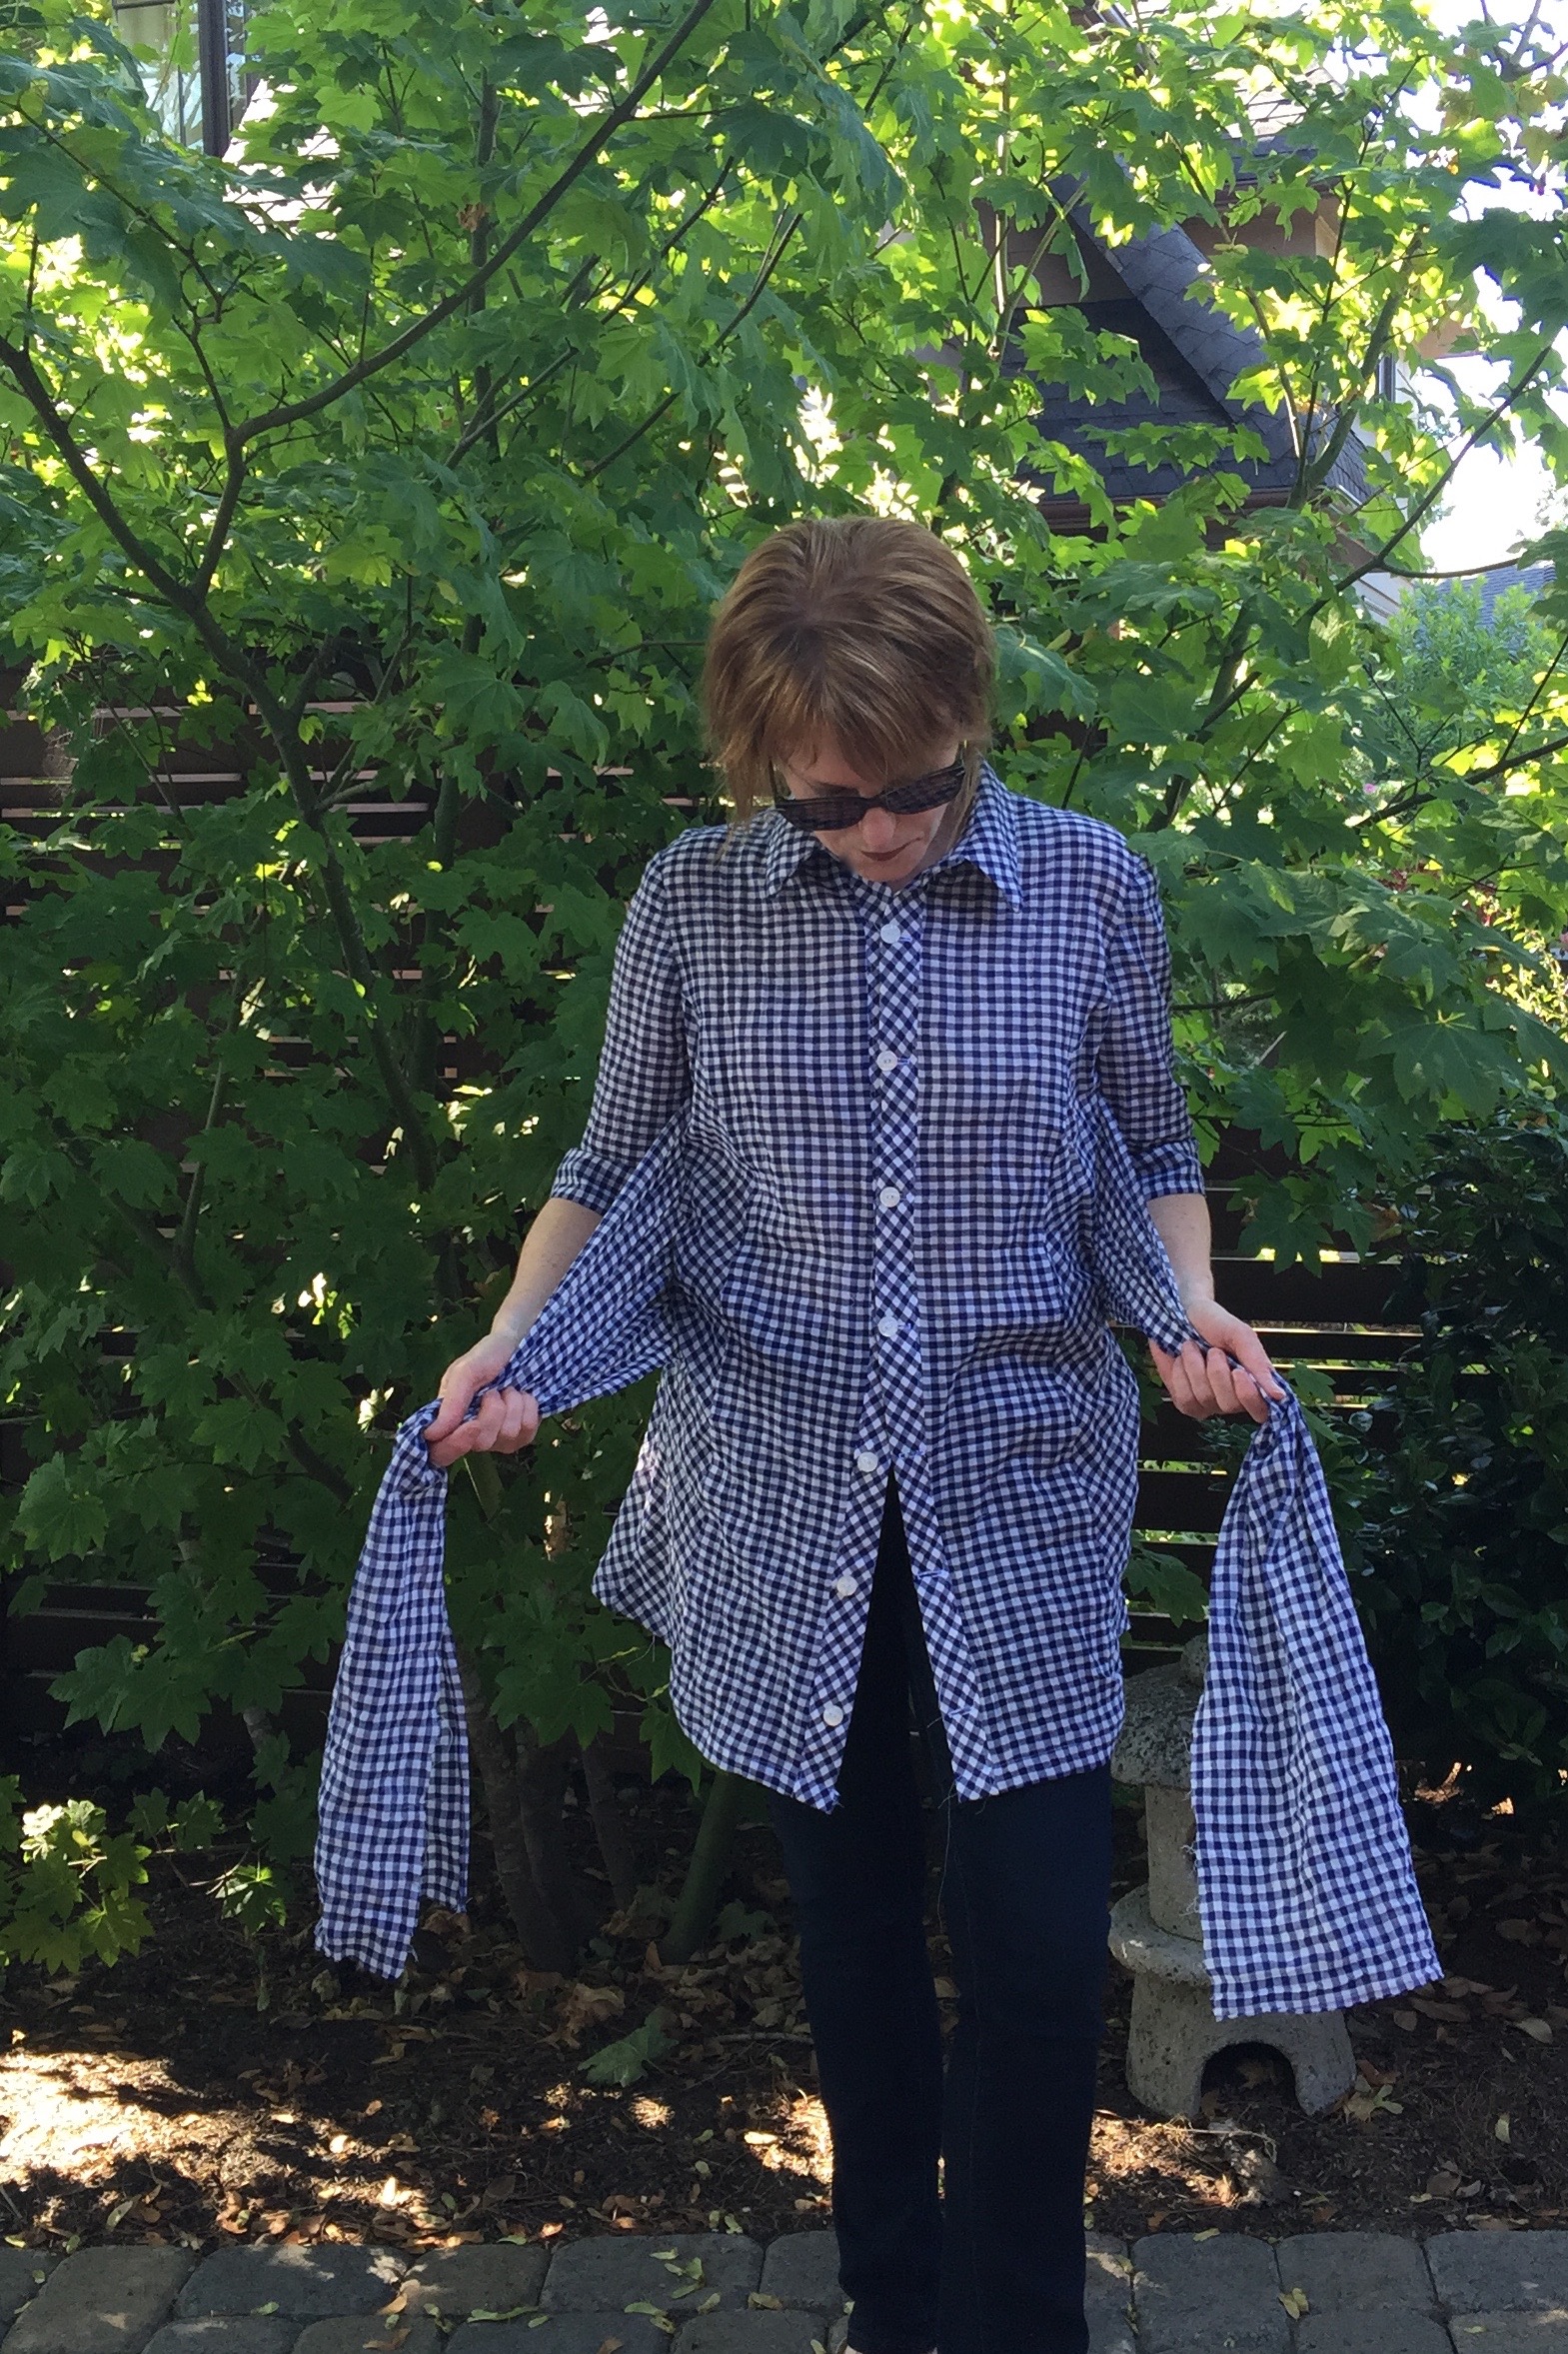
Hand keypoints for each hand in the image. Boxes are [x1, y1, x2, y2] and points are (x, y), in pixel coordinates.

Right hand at [424, 1331, 539, 1468]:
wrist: (518, 1346)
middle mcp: (472, 1436)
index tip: (473, 1424)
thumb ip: (451, 1403)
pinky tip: (523, 1396)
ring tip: (508, 1389)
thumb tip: (430, 1434)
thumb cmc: (486, 1357)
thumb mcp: (464, 1372)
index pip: (442, 1453)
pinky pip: (527, 1431)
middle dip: (493, 1412)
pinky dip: (528, 1408)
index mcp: (450, 1421)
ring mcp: (498, 1439)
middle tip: (493, 1391)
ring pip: (508, 1436)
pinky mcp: (521, 1436)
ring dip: (512, 1405)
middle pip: (481, 1444)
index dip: (456, 1445)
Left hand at [1149, 1296, 1285, 1424]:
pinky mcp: (1185, 1403)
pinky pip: (1184, 1398)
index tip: (1238, 1372)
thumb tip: (1280, 1396)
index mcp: (1252, 1384)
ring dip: (1196, 1367)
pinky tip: (1182, 1361)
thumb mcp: (1242, 1336)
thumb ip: (1259, 1365)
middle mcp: (1231, 1399)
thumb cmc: (1215, 1324)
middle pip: (1230, 1405)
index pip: (1260, 1411)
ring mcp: (1207, 1404)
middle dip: (1218, 1372)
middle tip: (1214, 1351)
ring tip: (1195, 1349)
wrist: (1182, 1312)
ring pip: (1204, 1399)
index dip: (1249, 1397)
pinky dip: (1180, 1373)